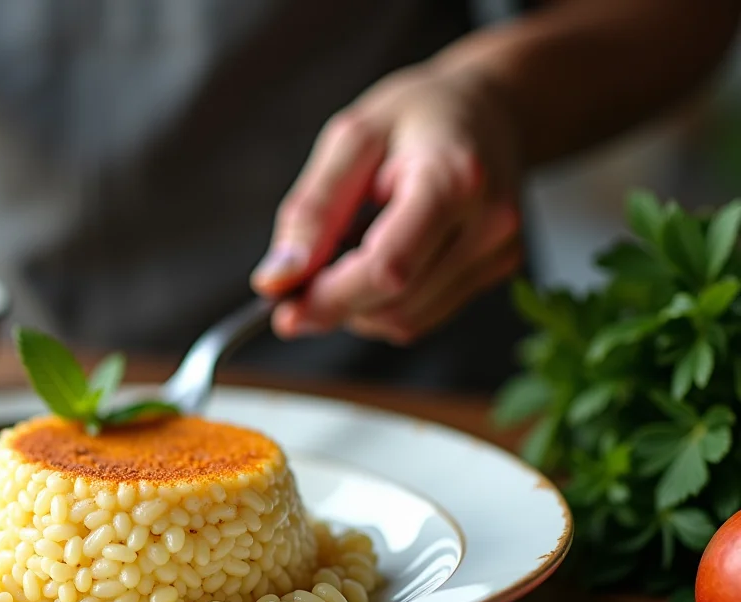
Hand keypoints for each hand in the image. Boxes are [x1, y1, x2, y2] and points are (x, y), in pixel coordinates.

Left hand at [251, 64, 523, 344]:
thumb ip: (312, 211)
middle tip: (298, 281)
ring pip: (405, 320)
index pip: (387, 268)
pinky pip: (422, 315)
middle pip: (395, 303)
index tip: (284, 307)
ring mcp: (499, 252)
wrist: (493, 107)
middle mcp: (487, 223)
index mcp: (451, 178)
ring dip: (356, 306)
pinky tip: (376, 260)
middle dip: (335, 303)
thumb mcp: (351, 139)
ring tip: (347, 250)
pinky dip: (382, 304)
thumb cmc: (417, 115)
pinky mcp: (498, 271)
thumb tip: (276, 280)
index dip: (330, 298)